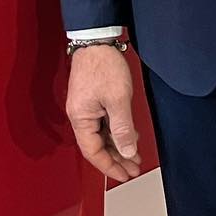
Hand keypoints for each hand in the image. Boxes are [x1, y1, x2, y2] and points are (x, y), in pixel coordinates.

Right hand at [66, 45, 141, 182]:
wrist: (96, 40)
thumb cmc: (103, 65)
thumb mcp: (118, 99)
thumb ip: (122, 128)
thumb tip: (126, 152)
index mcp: (81, 118)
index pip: (93, 152)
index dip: (109, 166)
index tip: (124, 175)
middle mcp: (80, 116)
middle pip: (97, 146)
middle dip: (116, 159)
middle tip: (133, 169)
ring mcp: (86, 108)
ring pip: (101, 136)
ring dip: (118, 147)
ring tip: (134, 157)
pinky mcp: (92, 100)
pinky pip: (103, 124)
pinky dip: (116, 133)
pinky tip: (129, 137)